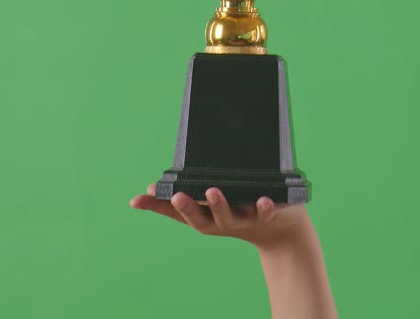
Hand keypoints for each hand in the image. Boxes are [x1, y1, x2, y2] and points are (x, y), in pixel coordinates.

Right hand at [129, 185, 309, 249]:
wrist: (281, 229)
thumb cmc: (239, 210)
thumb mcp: (210, 204)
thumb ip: (185, 194)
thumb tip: (147, 189)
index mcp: (205, 217)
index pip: (177, 213)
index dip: (157, 206)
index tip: (138, 199)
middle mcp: (220, 222)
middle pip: (201, 220)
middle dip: (188, 208)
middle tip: (176, 196)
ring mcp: (243, 220)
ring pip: (229, 217)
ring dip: (220, 205)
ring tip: (212, 191)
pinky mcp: (267, 216)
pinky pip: (265, 213)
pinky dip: (263, 208)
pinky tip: (262, 200)